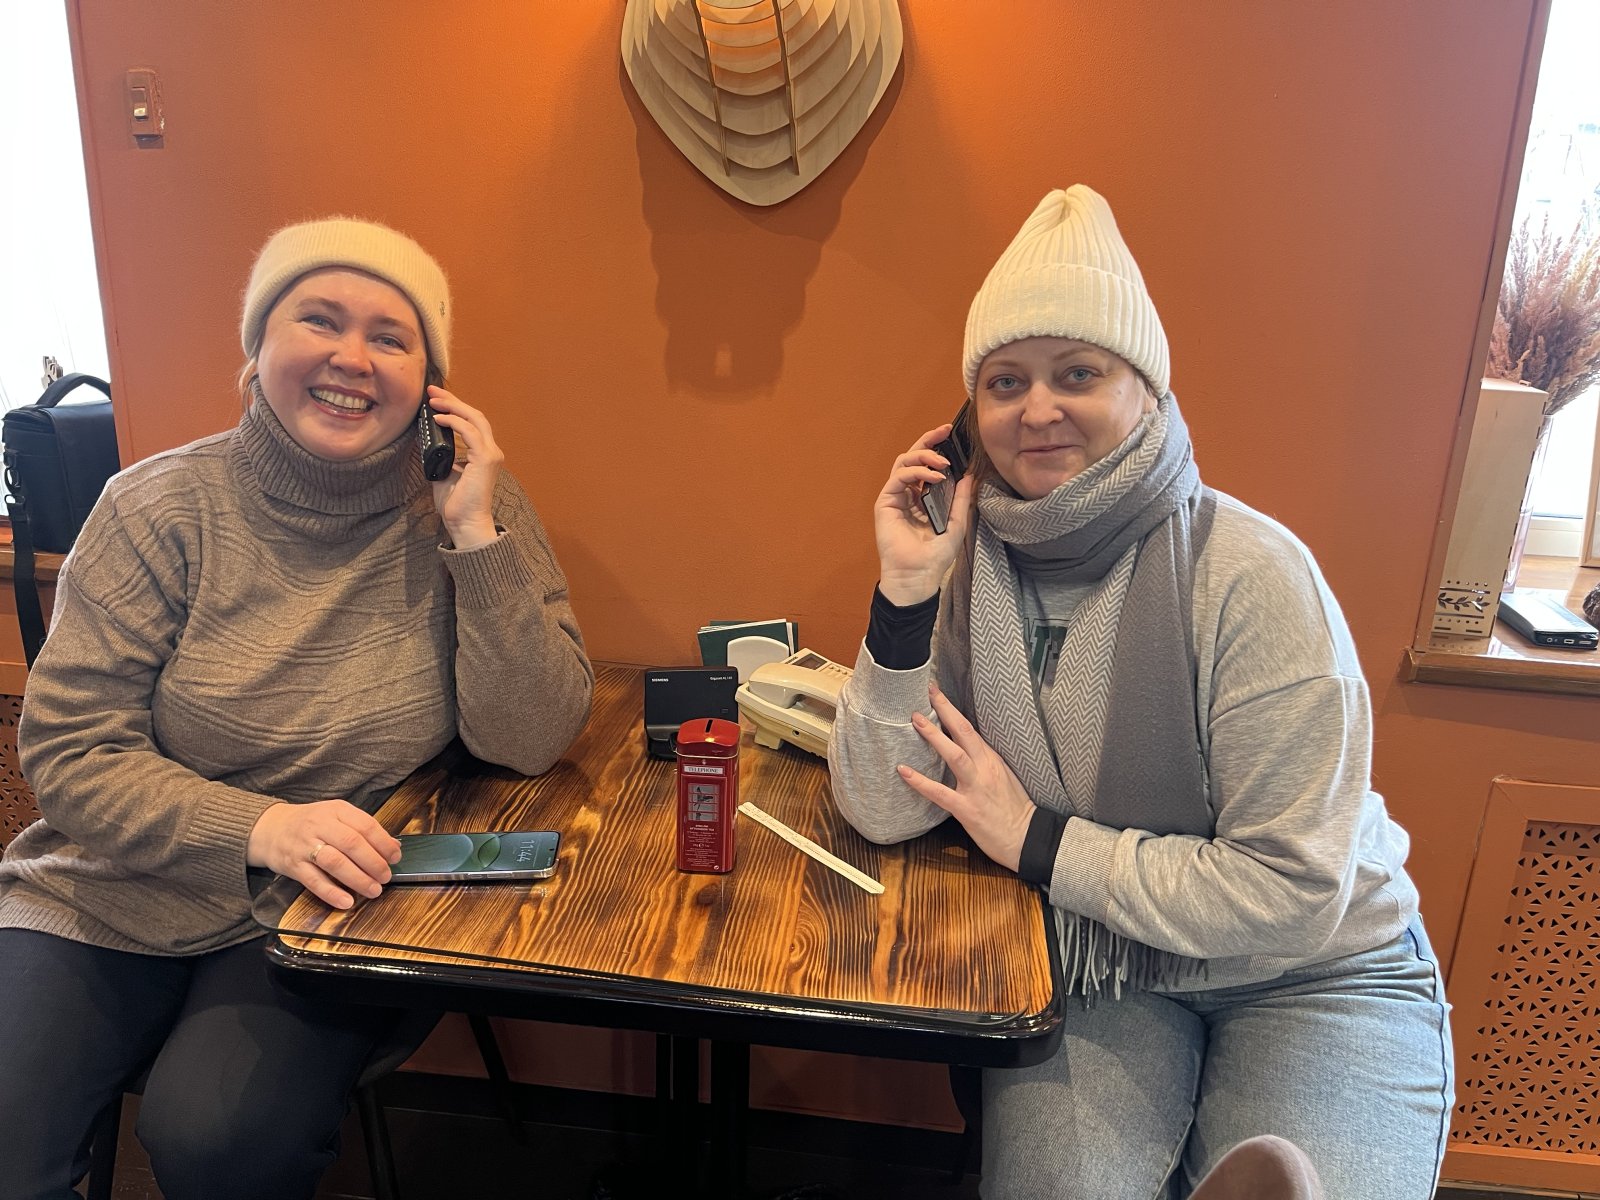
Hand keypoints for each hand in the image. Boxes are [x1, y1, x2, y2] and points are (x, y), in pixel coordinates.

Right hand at [247, 799, 402, 909]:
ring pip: (335, 862)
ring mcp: (305, 845)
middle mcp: (320, 825)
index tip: (396, 857)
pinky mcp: (293, 865)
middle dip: (373, 862)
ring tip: (373, 890)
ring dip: (357, 878)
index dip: (383, 843)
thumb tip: (393, 847)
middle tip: (386, 876)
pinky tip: (346, 901)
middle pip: (351, 843)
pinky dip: (332, 892)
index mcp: (336, 810)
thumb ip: (363, 829)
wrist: (270, 829)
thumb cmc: (311, 824)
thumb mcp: (336, 817)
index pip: (365, 825)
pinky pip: (314, 880)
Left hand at [424, 386, 503, 549]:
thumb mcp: (444, 473)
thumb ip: (442, 456)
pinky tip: (438, 419)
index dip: (454, 408)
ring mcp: (490, 454)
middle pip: (474, 415)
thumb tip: (427, 441)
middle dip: (452, 400)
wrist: (465, 522)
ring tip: (433, 401)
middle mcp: (490, 451)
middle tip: (432, 391)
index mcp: (483, 453)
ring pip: (474, 420)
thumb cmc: (456, 503)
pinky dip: (454, 422)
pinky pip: (470, 433)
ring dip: (453, 407)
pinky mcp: (486, 460)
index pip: (471, 422)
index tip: (434, 399)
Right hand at [874, 424, 975, 605]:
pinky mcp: (886, 502)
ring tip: (942, 463)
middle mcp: (907, 494)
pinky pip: (899, 477)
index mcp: (922, 497)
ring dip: (924, 456)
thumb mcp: (957, 522)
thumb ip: (961, 498)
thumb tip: (969, 474)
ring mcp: (895, 497)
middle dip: (928, 441)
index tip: (951, 434)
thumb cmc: (935, 555)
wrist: (918, 575)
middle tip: (944, 432)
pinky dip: (917, 472)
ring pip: (903, 462)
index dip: (936, 447)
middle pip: (912, 457)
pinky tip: (934, 477)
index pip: (927, 465)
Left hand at [896, 684, 1034, 872]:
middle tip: (927, 691)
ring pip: (954, 755)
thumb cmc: (1014, 809)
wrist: (1027, 837)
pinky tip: (903, 771)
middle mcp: (985, 768)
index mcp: (993, 760)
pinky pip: (939, 792)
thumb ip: (984, 760)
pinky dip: (920, 781)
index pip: (970, 728)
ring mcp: (976, 788)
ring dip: (934, 736)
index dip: (952, 710)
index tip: (937, 693)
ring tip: (915, 720)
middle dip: (945, 710)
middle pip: (964, 732)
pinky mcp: (967, 809)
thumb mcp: (1003, 776)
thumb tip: (962, 746)